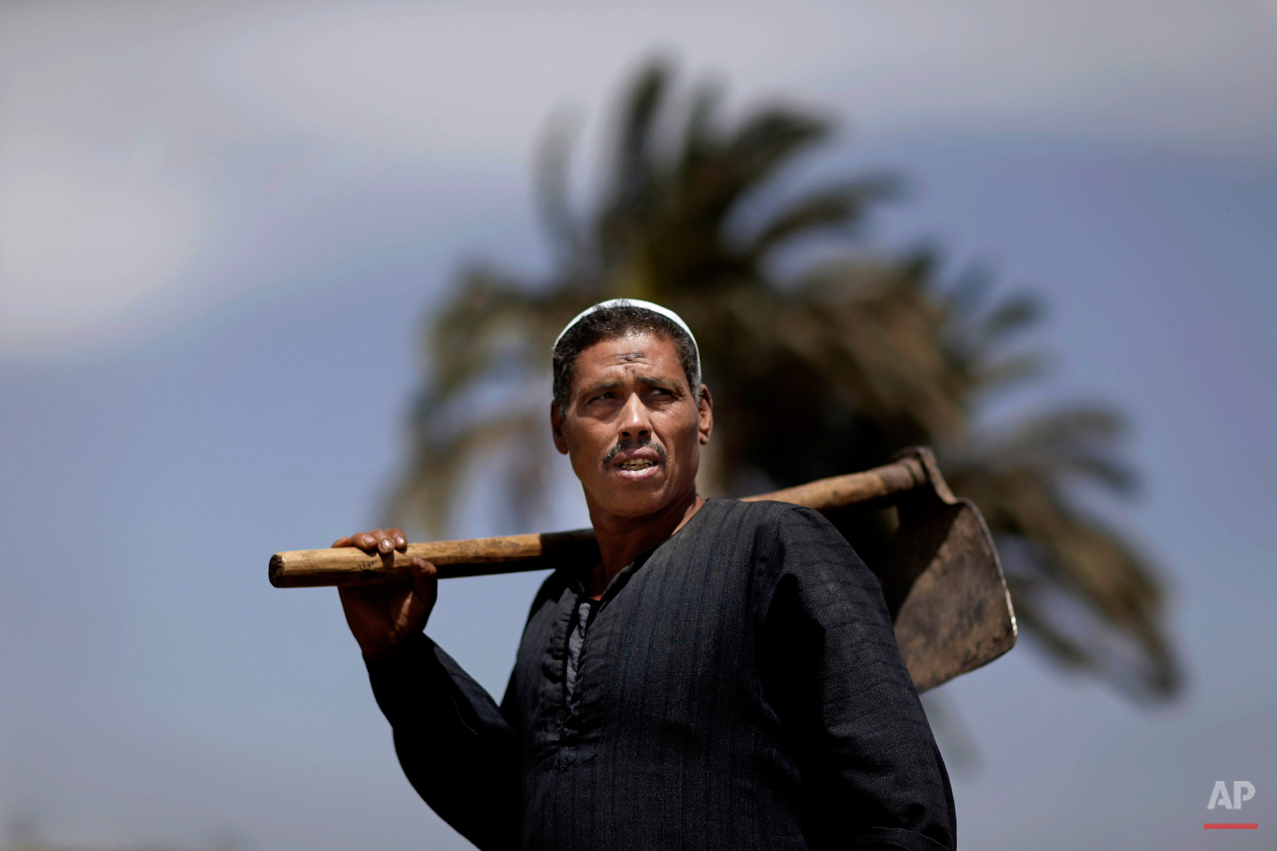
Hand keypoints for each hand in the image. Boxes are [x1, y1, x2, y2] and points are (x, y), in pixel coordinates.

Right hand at [333, 528, 437, 658]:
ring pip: (359, 542)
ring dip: (363, 538)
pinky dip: (339, 546)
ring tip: (370, 546)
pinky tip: (343, 543)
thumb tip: (416, 559)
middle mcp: (380, 561)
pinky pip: (340, 557)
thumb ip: (428, 579)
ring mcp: (362, 568)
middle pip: (377, 536)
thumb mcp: (426, 599)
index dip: (397, 537)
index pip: (396, 539)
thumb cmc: (410, 619)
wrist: (390, 641)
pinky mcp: (346, 580)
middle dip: (381, 537)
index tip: (401, 546)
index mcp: (400, 562)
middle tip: (386, 549)